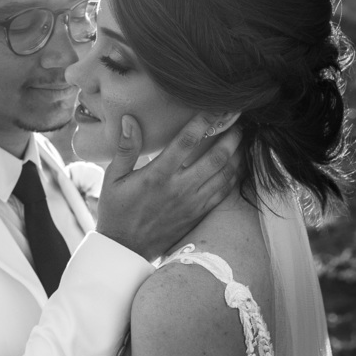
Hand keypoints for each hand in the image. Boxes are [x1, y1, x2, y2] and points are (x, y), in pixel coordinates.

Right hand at [95, 113, 242, 260]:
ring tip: (241, 138)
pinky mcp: (199, 214)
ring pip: (225, 174)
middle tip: (237, 120)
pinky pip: (224, 192)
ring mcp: (192, 203)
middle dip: (230, 135)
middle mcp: (179, 188)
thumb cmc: (117, 210)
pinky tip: (238, 164)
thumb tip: (130, 119)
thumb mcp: (113, 178)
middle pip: (216, 157)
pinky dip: (235, 176)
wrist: (126, 248)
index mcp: (158, 176)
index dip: (205, 121)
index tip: (216, 106)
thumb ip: (125, 148)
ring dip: (237, 154)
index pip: (187, 141)